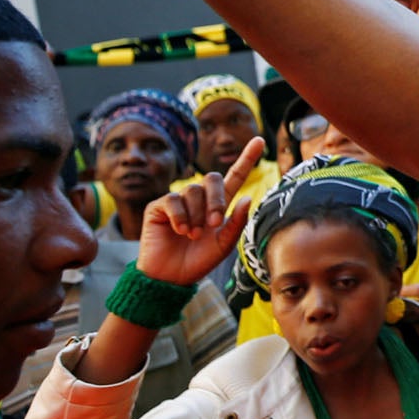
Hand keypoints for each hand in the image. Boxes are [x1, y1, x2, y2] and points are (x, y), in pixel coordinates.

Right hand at [133, 139, 263, 288]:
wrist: (171, 278)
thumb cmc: (198, 262)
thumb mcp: (224, 245)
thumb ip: (236, 223)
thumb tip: (247, 197)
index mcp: (218, 206)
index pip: (234, 177)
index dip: (246, 159)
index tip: (259, 140)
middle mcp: (199, 200)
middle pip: (213, 179)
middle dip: (216, 200)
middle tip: (212, 224)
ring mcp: (178, 201)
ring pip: (193, 190)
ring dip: (196, 215)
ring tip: (191, 235)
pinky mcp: (159, 207)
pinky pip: (173, 199)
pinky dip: (180, 216)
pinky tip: (179, 231)